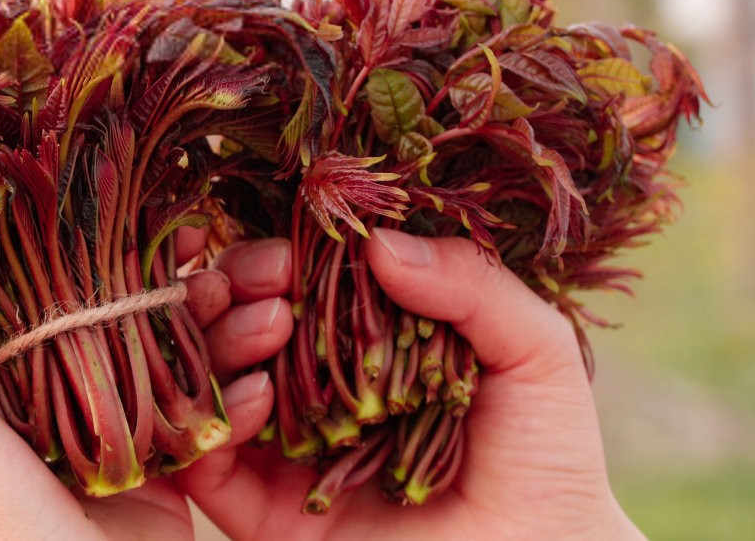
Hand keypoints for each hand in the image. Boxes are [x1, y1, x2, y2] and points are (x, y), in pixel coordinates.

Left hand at [0, 228, 291, 538]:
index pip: (52, 285)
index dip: (103, 242)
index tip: (153, 202)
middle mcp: (57, 400)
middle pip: (129, 310)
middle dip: (189, 280)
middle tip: (235, 257)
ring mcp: (117, 434)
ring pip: (181, 351)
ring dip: (231, 326)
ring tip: (269, 313)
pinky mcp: (169, 472)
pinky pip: (213, 413)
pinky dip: (244, 395)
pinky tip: (264, 384)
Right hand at [178, 229, 645, 539]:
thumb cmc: (548, 457)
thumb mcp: (533, 350)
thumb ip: (471, 284)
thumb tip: (376, 242)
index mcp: (362, 342)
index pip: (294, 280)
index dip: (276, 253)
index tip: (288, 243)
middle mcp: (313, 389)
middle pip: (237, 319)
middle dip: (235, 284)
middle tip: (269, 277)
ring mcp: (283, 450)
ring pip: (209, 377)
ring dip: (222, 336)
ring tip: (270, 325)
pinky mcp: (263, 513)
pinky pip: (206, 462)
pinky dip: (216, 416)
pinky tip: (259, 396)